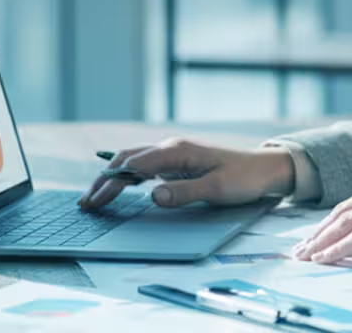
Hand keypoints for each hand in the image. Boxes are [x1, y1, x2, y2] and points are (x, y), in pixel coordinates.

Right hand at [79, 138, 293, 210]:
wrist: (266, 168)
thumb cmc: (245, 178)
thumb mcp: (216, 188)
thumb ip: (184, 192)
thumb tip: (153, 196)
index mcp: (177, 151)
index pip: (134, 165)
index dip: (110, 182)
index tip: (94, 199)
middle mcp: (171, 148)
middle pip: (127, 160)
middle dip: (104, 180)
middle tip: (85, 204)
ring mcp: (174, 154)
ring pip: (133, 162)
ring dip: (112, 178)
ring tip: (94, 199)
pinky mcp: (179, 162)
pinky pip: (145, 167)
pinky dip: (127, 178)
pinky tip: (118, 189)